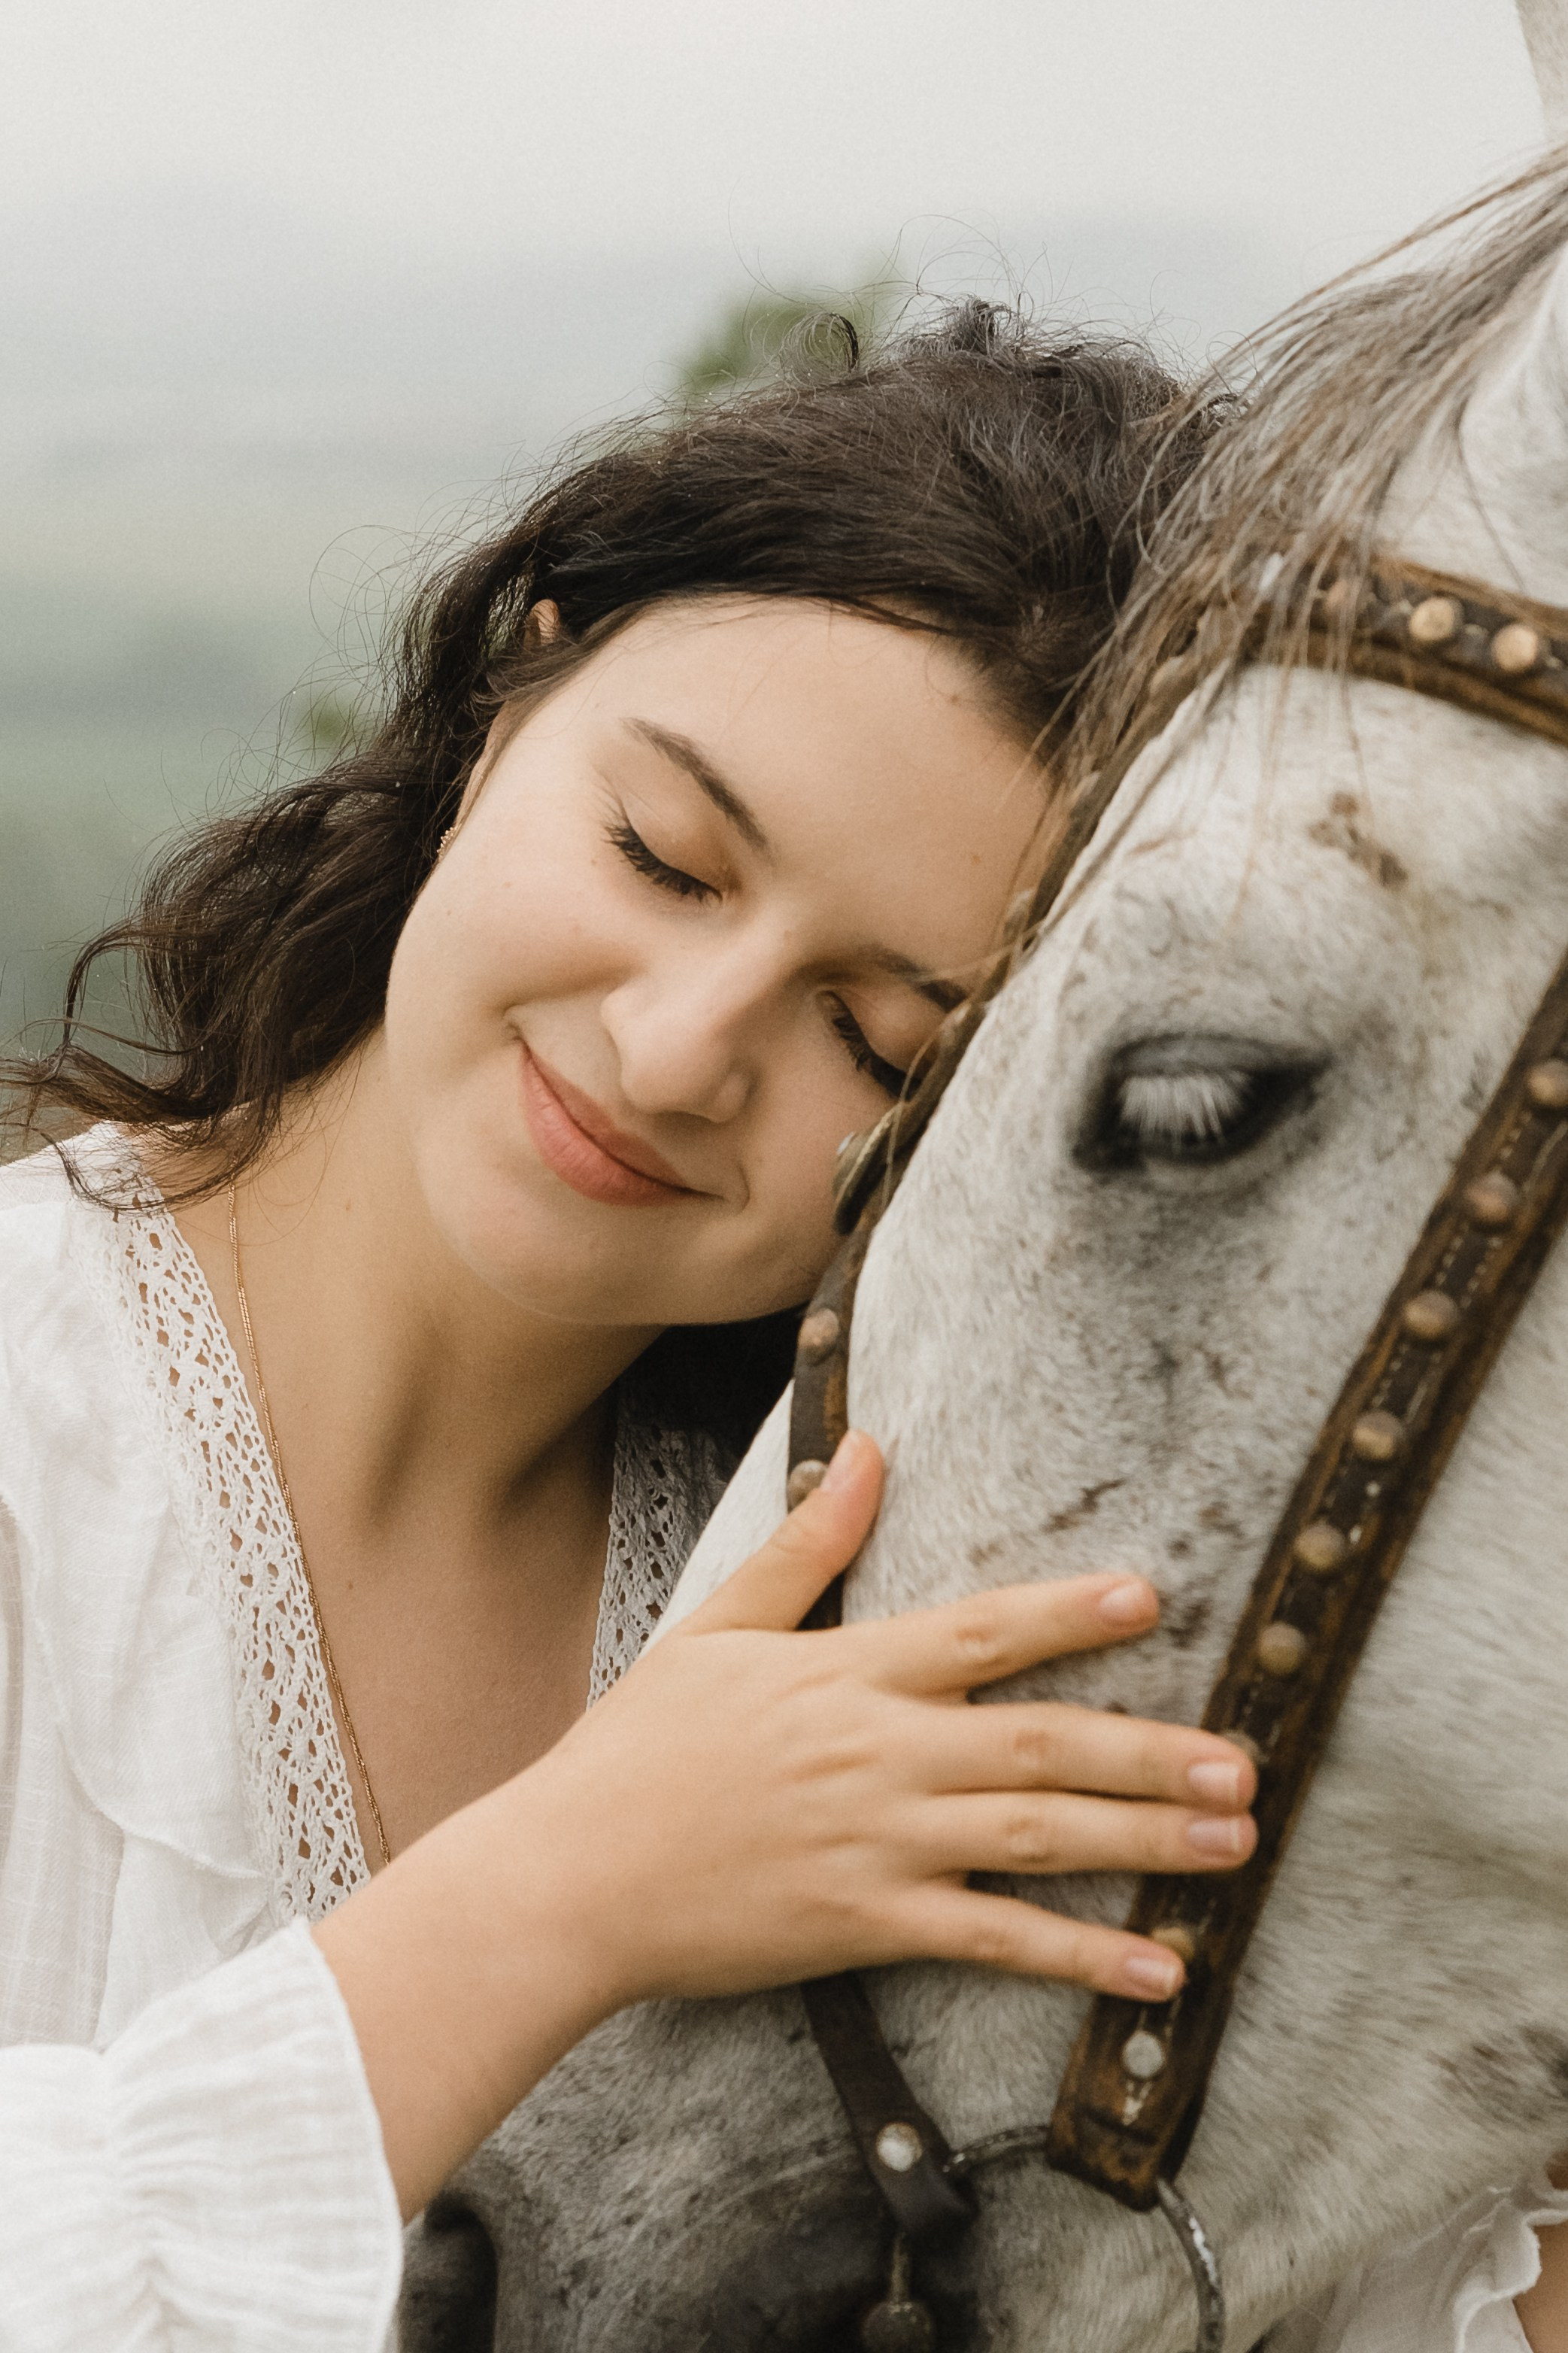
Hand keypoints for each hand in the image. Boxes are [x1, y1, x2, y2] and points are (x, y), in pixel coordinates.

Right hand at [316, 1426, 1255, 2216]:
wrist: (571, 1875)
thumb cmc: (641, 1747)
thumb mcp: (717, 1626)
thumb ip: (808, 1545)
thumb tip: (869, 1447)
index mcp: (847, 1672)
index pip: (981, 1631)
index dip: (1070, 1613)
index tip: (1152, 1600)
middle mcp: (879, 1753)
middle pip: (1039, 1743)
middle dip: (1151, 1753)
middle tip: (1247, 1763)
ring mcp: (879, 1843)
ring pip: (1036, 1838)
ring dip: (1144, 1840)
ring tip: (1234, 1844)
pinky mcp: (868, 1924)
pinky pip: (994, 1941)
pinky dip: (1080, 1959)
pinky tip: (1158, 1971)